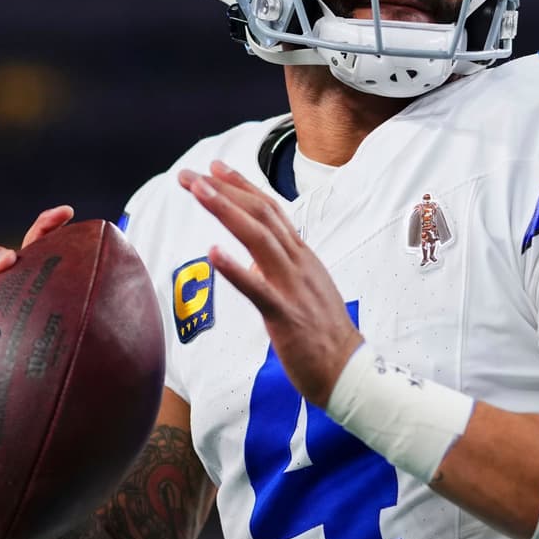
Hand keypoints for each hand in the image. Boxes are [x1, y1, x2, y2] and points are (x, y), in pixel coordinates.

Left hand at [178, 160, 361, 407]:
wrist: (349, 370)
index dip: (242, 186)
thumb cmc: (322, 335)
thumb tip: (249, 260)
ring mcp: (293, 287)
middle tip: (190, 175)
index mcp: (302, 257)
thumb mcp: (302, 290)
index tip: (214, 168)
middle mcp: (299, 263)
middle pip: (260, 215)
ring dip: (226, 211)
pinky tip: (213, 252)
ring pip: (259, 239)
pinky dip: (235, 269)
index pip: (270, 210)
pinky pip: (258, 289)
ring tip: (198, 192)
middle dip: (224, 190)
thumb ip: (278, 270)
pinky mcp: (286, 316)